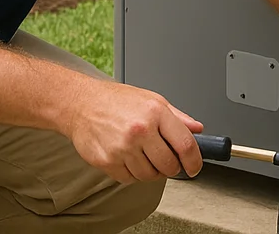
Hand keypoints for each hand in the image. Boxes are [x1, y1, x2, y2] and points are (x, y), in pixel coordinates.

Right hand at [63, 77, 204, 183]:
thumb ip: (177, 117)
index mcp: (155, 112)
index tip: (194, 167)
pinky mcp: (107, 161)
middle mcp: (140, 130)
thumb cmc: (116, 100)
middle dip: (171, 167)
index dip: (195, 161)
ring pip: (149, 176)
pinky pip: (129, 179)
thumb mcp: (152, 99)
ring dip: (150, 170)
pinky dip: (132, 173)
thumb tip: (197, 130)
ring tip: (142, 154)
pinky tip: (127, 157)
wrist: (81, 104)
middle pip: (169, 165)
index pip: (186, 145)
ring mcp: (123, 148)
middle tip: (165, 159)